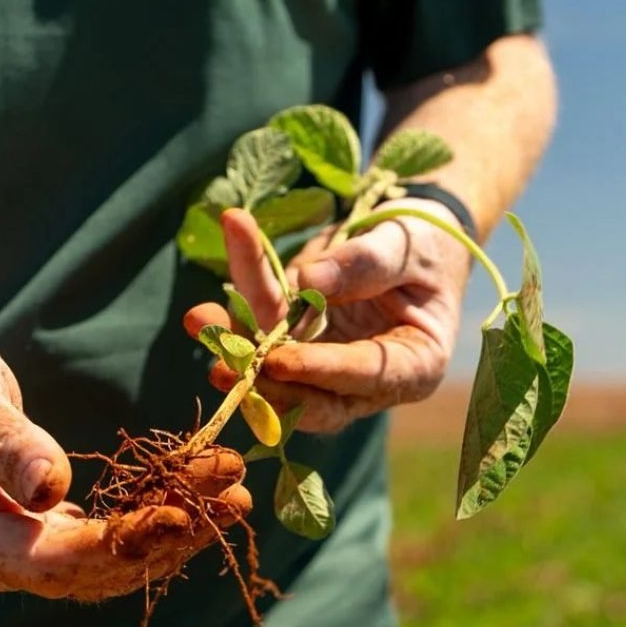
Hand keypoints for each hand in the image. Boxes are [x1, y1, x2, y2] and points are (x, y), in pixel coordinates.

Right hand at [0, 322, 249, 599]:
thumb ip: (0, 441)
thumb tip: (52, 489)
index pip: (45, 559)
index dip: (116, 544)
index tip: (179, 516)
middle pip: (88, 570)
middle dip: (167, 538)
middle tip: (234, 501)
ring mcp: (11, 545)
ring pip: (103, 560)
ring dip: (173, 531)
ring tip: (234, 495)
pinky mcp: (34, 525)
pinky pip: (99, 535)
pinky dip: (150, 516)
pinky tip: (196, 495)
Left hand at [187, 204, 470, 432]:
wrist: (413, 237)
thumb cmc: (426, 243)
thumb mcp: (407, 246)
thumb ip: (365, 263)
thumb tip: (307, 281)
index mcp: (415, 365)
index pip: (365, 375)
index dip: (319, 370)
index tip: (278, 360)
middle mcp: (368, 379)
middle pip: (311, 389)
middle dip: (262, 378)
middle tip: (221, 363)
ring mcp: (328, 365)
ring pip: (276, 366)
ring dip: (234, 347)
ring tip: (199, 319)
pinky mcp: (299, 343)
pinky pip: (262, 332)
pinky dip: (233, 318)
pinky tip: (203, 311)